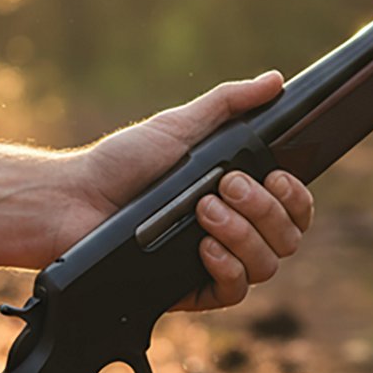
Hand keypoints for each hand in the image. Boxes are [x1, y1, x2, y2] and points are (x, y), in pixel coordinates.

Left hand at [0, 71, 314, 309]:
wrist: (75, 201)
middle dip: (264, 209)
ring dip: (244, 234)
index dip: (296, 196)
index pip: (293, 208)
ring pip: (267, 265)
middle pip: (288, 237)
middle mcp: (235, 232)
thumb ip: (228, 104)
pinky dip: (227, 266)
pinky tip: (203, 246)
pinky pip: (234, 292)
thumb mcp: (177, 126)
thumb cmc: (122, 163)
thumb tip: (274, 80)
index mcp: (238, 197)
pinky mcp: (192, 290)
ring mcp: (215, 263)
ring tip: (203, 210)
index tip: (274, 175)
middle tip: (223, 185)